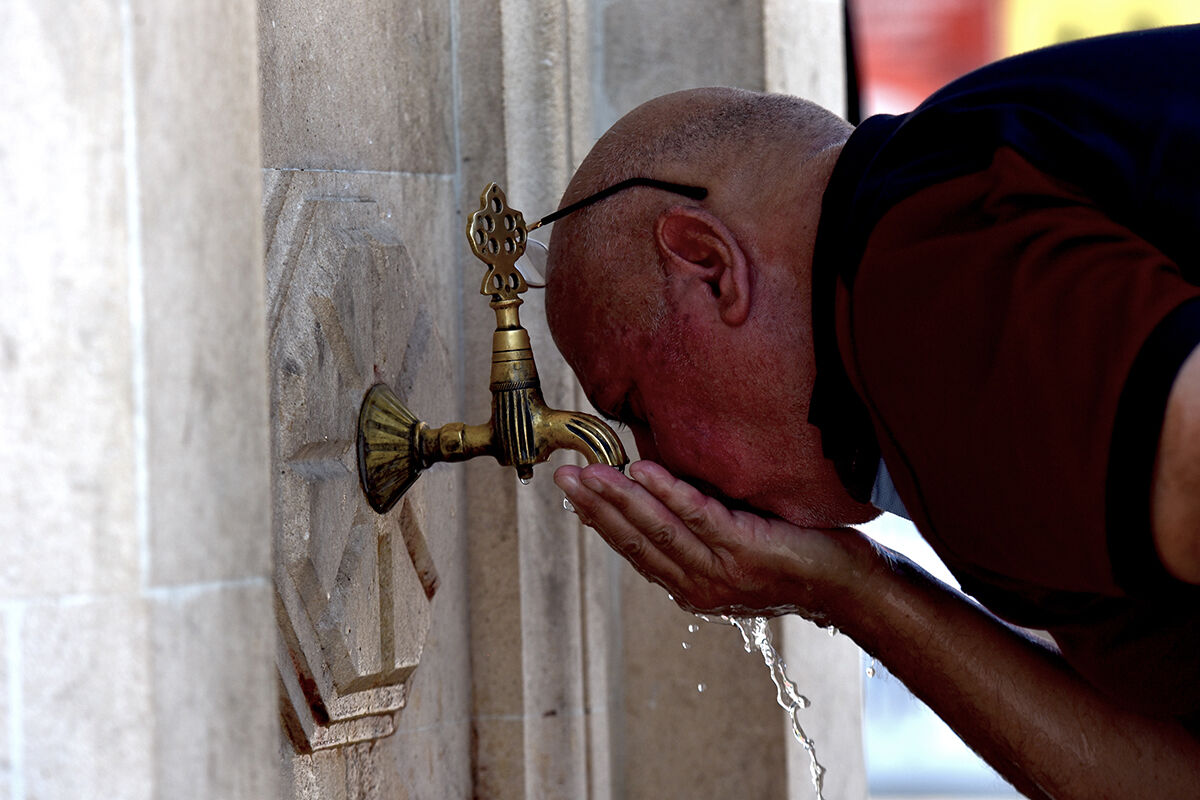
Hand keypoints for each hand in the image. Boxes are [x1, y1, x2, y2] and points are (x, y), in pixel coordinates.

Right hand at [554, 460, 877, 619]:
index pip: (633, 551)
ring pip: (658, 530)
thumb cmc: (792, 557)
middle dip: (595, 507)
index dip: (599, 521)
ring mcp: (722, 571)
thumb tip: (660, 494)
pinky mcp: (747, 550)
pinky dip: (668, 494)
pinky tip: (643, 470)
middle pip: (634, 541)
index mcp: (690, 587)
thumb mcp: (733, 549)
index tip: (572, 494)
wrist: (846, 584)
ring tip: (590, 471)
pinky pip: (699, 517)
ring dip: (619, 498)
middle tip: (563, 476)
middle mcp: (699, 586)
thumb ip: (696, 533)